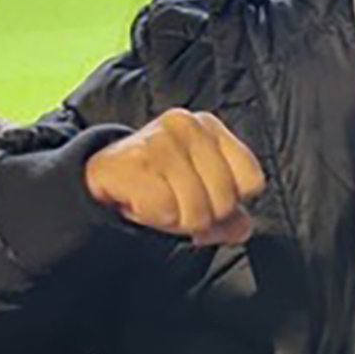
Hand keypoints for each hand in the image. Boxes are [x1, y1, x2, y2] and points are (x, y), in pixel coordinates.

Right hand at [84, 109, 264, 247]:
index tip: (206, 199)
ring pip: (196, 209)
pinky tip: (140, 202)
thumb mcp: (199, 194)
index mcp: (211, 129)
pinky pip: (167, 211)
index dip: (232, 202)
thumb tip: (242, 228)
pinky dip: (154, 217)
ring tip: (158, 203)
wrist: (102, 177)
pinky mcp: (137, 161)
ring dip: (175, 220)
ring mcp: (162, 140)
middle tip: (175, 204)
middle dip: (201, 216)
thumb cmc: (156, 183)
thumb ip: (229, 214)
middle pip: (225, 200)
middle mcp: (189, 126)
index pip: (252, 179)